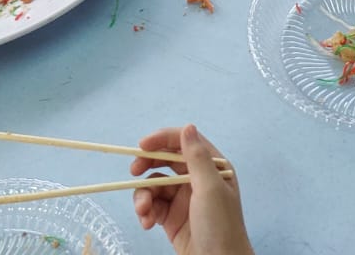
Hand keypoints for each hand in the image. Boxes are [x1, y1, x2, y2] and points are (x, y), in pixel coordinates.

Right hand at [131, 125, 253, 254]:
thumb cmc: (221, 227)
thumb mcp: (210, 188)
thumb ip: (197, 158)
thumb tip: (188, 127)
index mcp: (212, 167)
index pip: (185, 142)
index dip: (163, 139)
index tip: (142, 145)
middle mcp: (197, 179)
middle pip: (165, 161)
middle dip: (147, 165)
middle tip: (133, 171)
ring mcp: (183, 198)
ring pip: (154, 185)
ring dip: (144, 196)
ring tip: (144, 211)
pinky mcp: (171, 217)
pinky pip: (152, 205)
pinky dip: (145, 212)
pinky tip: (147, 222)